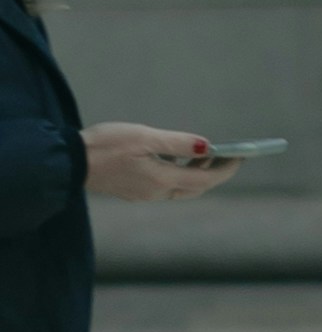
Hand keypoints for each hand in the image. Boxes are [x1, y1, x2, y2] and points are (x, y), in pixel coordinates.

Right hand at [82, 129, 233, 204]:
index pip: (204, 180)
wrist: (70, 161)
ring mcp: (144, 194)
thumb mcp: (146, 137)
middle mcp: (155, 192)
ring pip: (182, 188)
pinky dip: (181, 174)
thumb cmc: (107, 145)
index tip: (243, 156)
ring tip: (210, 154)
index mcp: (161, 180)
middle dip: (216, 173)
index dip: (226, 169)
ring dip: (199, 174)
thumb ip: (178, 143)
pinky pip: (167, 186)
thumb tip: (207, 147)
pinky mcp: (135, 190)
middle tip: (232, 155)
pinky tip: (181, 160)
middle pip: (196, 188)